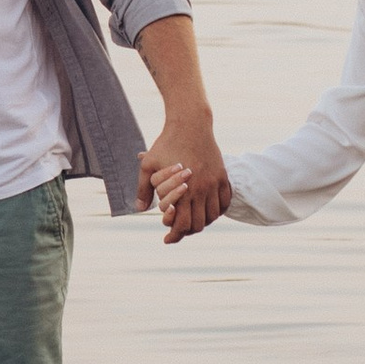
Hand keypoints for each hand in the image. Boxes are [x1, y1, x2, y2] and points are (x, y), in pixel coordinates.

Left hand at [141, 119, 229, 239]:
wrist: (190, 124)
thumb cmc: (166, 144)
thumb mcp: (148, 165)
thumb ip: (144, 189)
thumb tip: (140, 209)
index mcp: (183, 190)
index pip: (182, 224)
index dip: (174, 235)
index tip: (167, 239)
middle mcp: (201, 189)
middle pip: (199, 224)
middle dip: (187, 232)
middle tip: (178, 232)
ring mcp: (214, 183)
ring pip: (213, 216)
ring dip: (202, 223)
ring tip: (191, 221)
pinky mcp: (222, 176)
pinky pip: (224, 203)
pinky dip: (217, 211)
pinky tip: (206, 211)